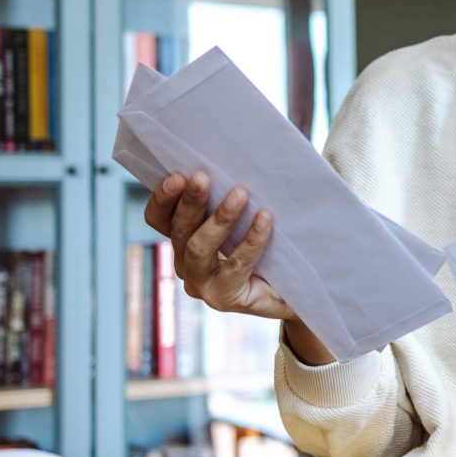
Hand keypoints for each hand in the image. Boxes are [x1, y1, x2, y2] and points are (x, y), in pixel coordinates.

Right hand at [143, 171, 293, 321]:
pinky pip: (235, 266)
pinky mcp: (224, 298)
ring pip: (199, 248)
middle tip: (202, 178)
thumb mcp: (245, 217)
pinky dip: (251, 240)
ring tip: (240, 194)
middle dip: (190, 202)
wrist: (296, 289)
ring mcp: (202, 284)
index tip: (177, 175)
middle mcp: (186, 263)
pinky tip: (265, 219)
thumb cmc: (271, 246)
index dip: (163, 198)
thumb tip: (237, 159)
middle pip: (178, 230)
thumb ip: (232, 195)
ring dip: (219, 219)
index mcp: (183, 240)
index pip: (159, 219)